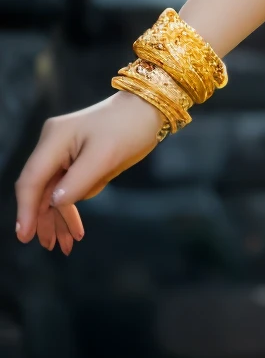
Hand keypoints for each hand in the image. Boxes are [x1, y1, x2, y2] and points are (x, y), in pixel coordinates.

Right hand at [14, 92, 165, 253]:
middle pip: (40, 189)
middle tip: (52, 247)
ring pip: (52, 192)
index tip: (24, 236)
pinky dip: (69, 207)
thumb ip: (78, 181)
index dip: (26, 210)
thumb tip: (54, 203)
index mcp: (54, 139)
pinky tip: (73, 228)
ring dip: (58, 218)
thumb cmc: (128, 128)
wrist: (147, 109)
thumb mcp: (105, 157)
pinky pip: (65, 187)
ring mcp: (62, 151)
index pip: (31, 180)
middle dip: (44, 219)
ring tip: (65, 245)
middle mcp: (52, 144)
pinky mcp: (74, 158)